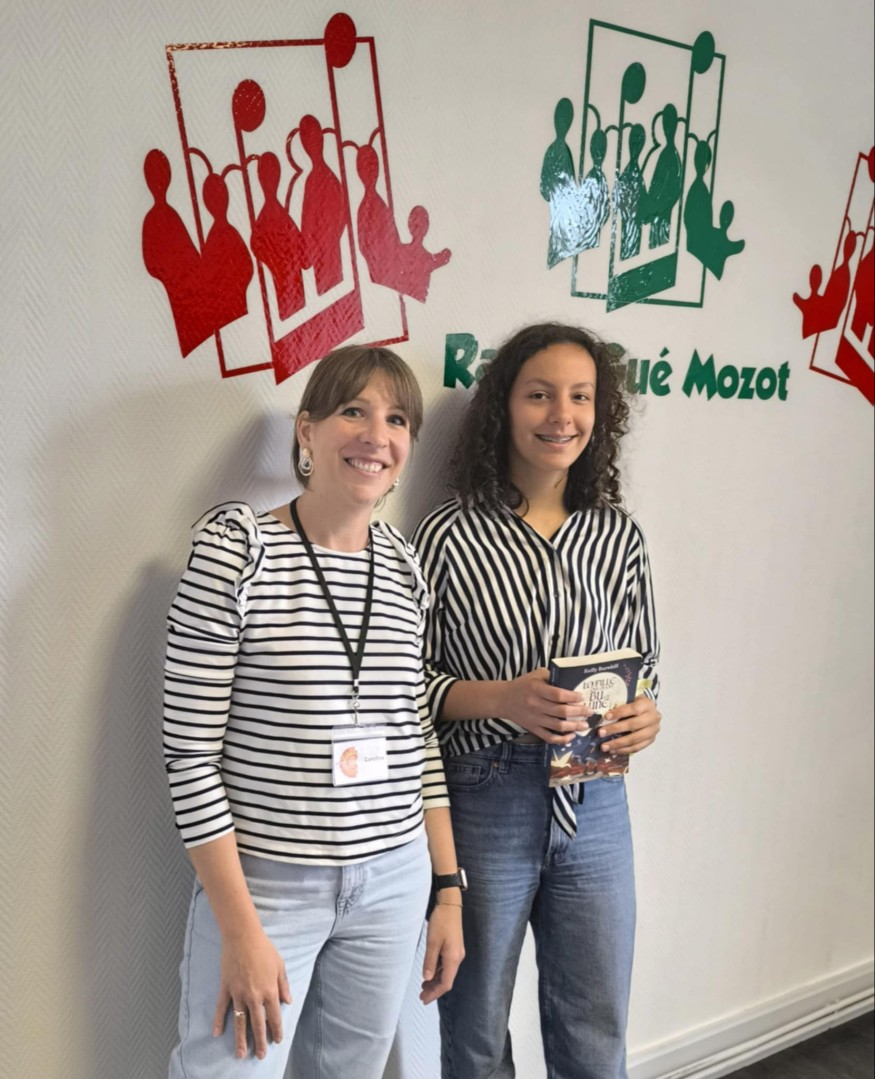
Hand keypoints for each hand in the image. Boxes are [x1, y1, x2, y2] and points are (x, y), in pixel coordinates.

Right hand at [212, 928, 291, 1058]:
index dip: (276, 1030)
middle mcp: (254, 996)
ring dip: (240, 1039)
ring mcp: (238, 993)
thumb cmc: (264, 949)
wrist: (243, 936)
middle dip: (260, 1042)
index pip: (274, 1016)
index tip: (277, 1041)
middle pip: (257, 1024)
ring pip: (239, 1021)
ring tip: (241, 1054)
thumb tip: (288, 1001)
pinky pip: (221, 1008)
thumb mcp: (280, 965)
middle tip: (260, 1056)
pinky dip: (218, 1021)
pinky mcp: (226, 988)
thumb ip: (284, 985)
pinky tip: (216, 1033)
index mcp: (269, 990)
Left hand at [420, 902, 464, 1004]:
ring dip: (435, 981)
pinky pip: (446, 965)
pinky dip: (437, 971)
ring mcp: (456, 953)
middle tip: (422, 997)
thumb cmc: (441, 921)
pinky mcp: (453, 947)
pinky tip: (429, 973)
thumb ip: (429, 961)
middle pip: (446, 980)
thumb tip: (426, 978)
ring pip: (446, 973)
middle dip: (434, 989)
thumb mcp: (432, 942)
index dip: (435, 993)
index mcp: (453, 958)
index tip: (424, 999)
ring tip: (423, 986)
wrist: (450, 905)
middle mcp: (457, 958)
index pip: (445, 983)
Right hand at [496, 669, 590, 743]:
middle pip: (561, 712)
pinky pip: (549, 737)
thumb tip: (571, 681)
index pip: (558, 695)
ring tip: (585, 725)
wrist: (503, 700)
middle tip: (589, 711)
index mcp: (537, 689)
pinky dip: (562, 739)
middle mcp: (536, 705)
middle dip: (579, 712)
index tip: (582, 697)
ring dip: (574, 726)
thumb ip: (552, 676)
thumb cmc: (522, 685)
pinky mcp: (533, 729)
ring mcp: (535, 719)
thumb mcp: (535, 675)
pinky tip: (571, 736)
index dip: (573, 697)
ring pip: (558, 726)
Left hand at [599, 695, 661, 756]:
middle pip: (633, 725)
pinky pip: (637, 748)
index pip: (634, 709)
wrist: (648, 710)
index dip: (620, 713)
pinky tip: (613, 750)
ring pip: (635, 739)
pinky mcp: (651, 740)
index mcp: (647, 704)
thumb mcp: (630, 698)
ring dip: (618, 744)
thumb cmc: (635, 703)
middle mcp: (653, 718)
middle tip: (600, 733)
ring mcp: (653, 731)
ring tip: (604, 746)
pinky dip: (624, 750)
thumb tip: (599, 711)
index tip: (606, 717)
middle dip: (615, 729)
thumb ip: (619, 703)